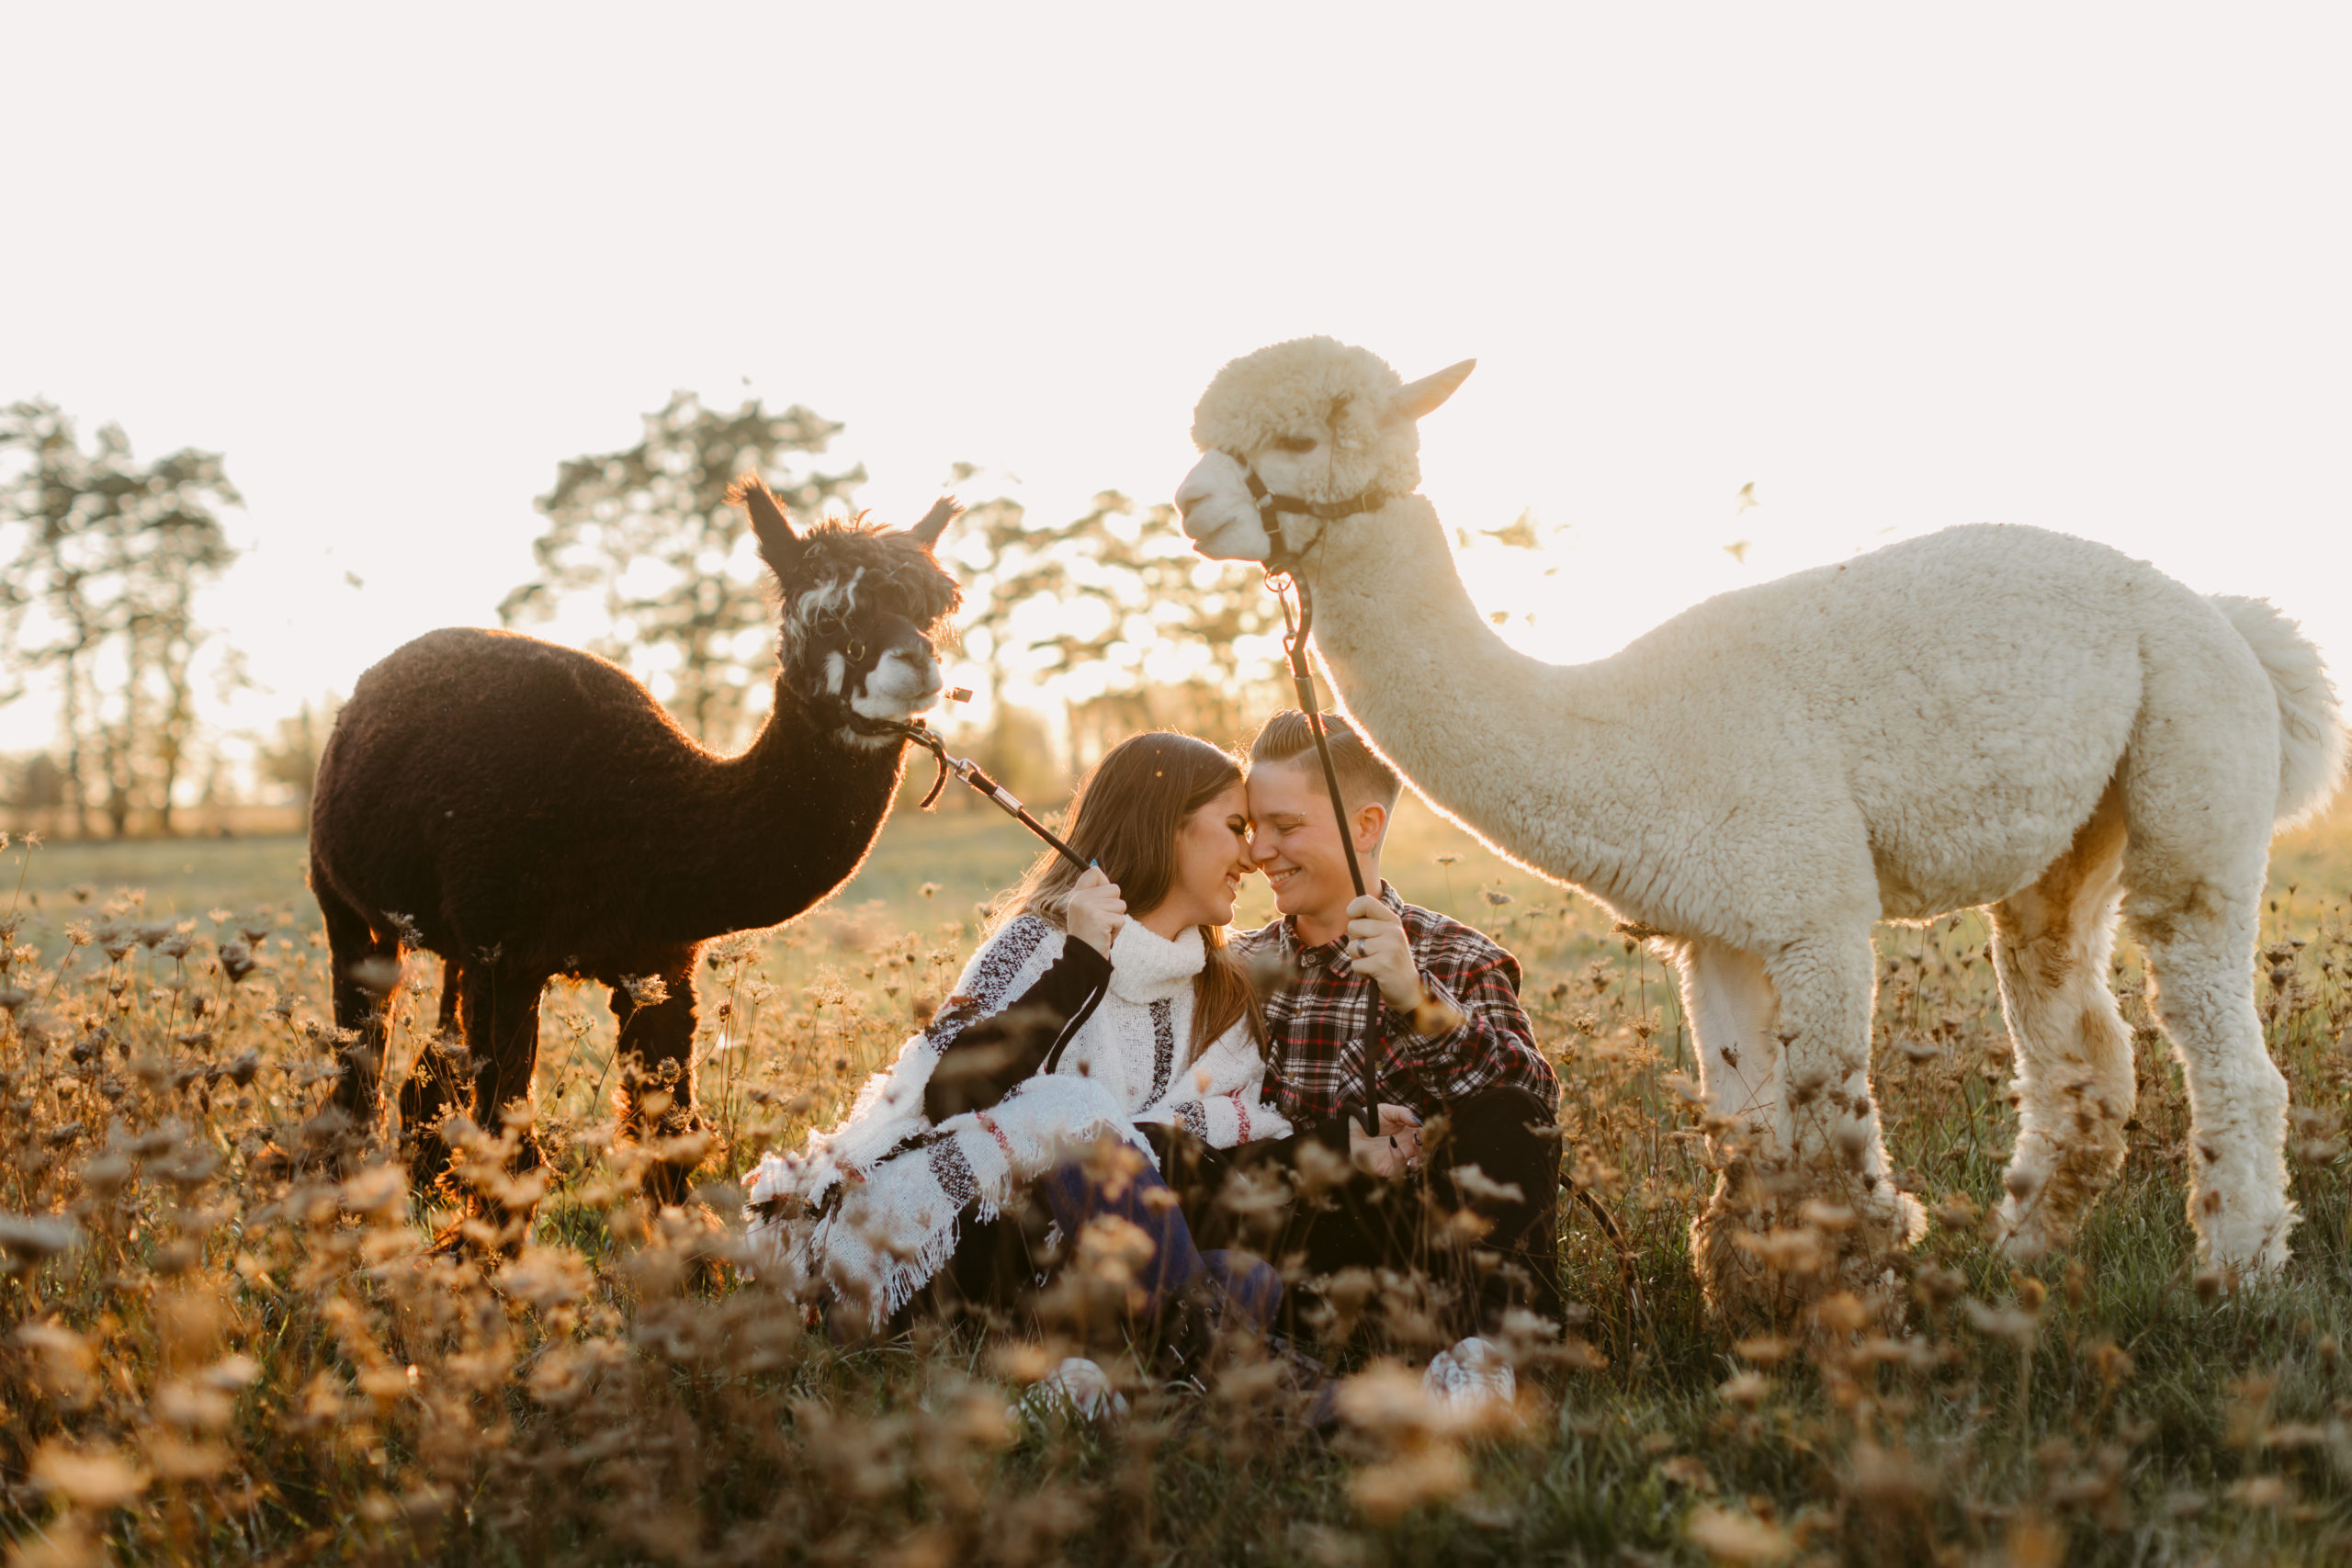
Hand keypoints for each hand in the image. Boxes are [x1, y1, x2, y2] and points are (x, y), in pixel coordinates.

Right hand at [1065, 865, 1126, 955]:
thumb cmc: (1089, 935)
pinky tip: (1104, 936)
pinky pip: (1121, 919)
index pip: (1094, 872)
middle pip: (1114, 888)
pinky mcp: (1098, 919)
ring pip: (1120, 904)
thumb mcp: (1086, 909)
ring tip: (1102, 929)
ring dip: (1116, 919)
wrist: (1082, 959)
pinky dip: (1116, 930)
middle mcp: (1079, 898)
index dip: (1104, 884)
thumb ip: (1093, 891)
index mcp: (1076, 894)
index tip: (1101, 901)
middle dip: (1114, 907)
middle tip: (1101, 921)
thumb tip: (1095, 865)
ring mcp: (1088, 907)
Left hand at [1344, 895, 1426, 1013]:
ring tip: (1373, 963)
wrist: (1409, 989)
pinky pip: (1355, 964)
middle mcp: (1393, 931)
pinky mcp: (1383, 964)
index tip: (1354, 919)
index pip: (1366, 901)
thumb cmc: (1390, 960)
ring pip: (1352, 947)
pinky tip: (1374, 974)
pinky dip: (1361, 972)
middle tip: (1370, 952)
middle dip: (1355, 942)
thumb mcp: (1386, 936)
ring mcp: (1389, 947)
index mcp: (1392, 920)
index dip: (1352, 909)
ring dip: (1357, 959)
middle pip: (1353, 926)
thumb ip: (1371, 922)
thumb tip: (1349, 910)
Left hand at [1350, 1107, 1422, 1177]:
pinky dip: (1400, 1160)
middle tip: (1418, 1139)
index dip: (1427, 1136)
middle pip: (1423, 1154)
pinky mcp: (1387, 1169)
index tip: (1424, 1130)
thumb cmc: (1370, 1118)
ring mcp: (1398, 1159)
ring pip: (1415, 1165)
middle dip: (1424, 1148)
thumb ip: (1403, 1113)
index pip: (1425, 1139)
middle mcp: (1406, 1148)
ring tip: (1412, 1145)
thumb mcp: (1388, 1111)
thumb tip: (1419, 1122)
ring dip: (1417, 1157)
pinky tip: (1393, 1146)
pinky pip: (1398, 1170)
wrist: (1350, 1128)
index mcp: (1410, 1134)